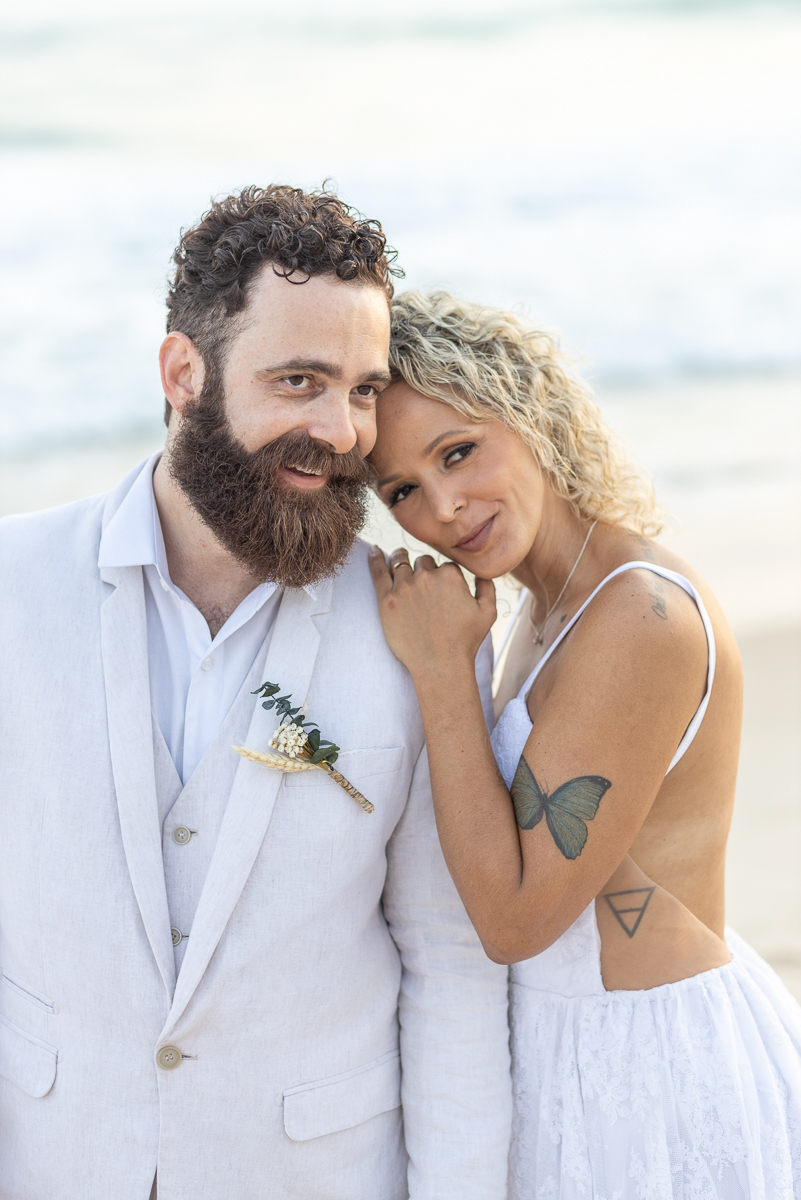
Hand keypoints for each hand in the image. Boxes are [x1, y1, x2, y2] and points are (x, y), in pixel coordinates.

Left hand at [369, 546, 495, 678]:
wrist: (440, 666)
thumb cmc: (465, 642)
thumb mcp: (488, 612)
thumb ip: (487, 586)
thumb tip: (482, 572)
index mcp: (450, 575)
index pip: (445, 565)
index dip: (444, 577)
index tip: (441, 589)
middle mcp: (426, 576)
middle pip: (422, 562)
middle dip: (423, 569)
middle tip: (422, 583)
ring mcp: (404, 587)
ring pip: (400, 561)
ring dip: (400, 559)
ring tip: (398, 559)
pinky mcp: (387, 599)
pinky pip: (379, 571)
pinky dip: (375, 559)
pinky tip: (373, 551)